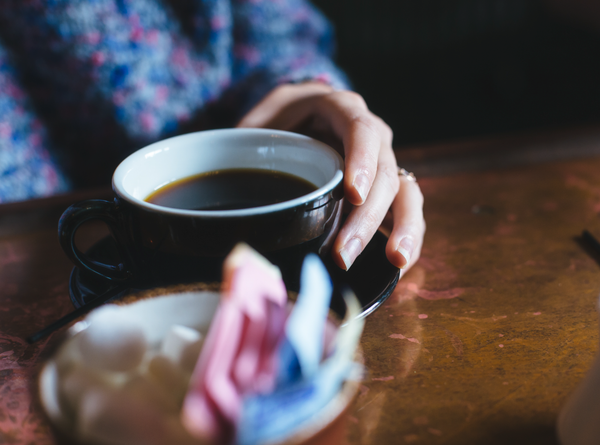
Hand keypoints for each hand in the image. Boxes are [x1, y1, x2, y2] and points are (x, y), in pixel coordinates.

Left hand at [237, 82, 424, 270]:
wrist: (295, 124)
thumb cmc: (275, 124)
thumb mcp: (258, 119)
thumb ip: (246, 138)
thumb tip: (221, 169)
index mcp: (340, 109)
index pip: (360, 130)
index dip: (361, 160)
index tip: (353, 194)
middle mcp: (371, 134)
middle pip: (384, 172)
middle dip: (367, 216)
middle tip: (344, 254)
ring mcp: (382, 162)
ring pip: (406, 192)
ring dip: (403, 228)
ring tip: (395, 261)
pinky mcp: (385, 188)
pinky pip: (407, 210)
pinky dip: (409, 235)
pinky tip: (401, 263)